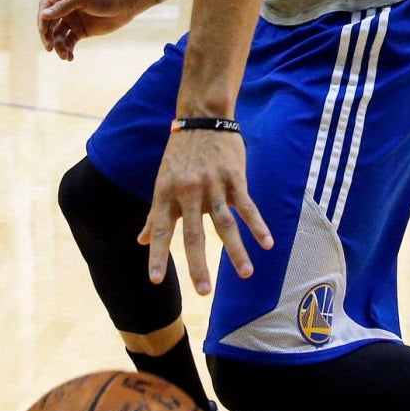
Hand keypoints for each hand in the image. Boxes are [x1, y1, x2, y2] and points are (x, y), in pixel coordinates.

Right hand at [37, 0, 137, 59]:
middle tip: (49, 48)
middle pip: (49, 23)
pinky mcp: (80, 31)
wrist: (126, 4)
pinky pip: (69, 42)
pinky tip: (69, 57)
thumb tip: (44, 15)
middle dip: (47, 36)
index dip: (42, 19)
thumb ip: (64, 6)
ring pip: (58, 35)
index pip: (46, 6)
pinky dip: (68, 50)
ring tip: (64, 55)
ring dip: (58, 46)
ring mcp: (72, 20)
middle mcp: (65, 7)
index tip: (44, 31)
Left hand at [140, 131, 272, 294]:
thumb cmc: (180, 153)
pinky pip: (247, 206)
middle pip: (195, 234)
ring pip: (225, 224)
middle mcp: (188, 192)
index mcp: (167, 194)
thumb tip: (142, 240)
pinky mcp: (235, 178)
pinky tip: (267, 243)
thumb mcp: (162, 181)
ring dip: (236, 251)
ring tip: (246, 274)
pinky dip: (257, 226)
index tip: (156, 280)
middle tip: (203, 292)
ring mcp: (213, 185)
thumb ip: (155, 214)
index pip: (162, 230)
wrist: (203, 118)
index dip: (158, 255)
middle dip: (198, 265)